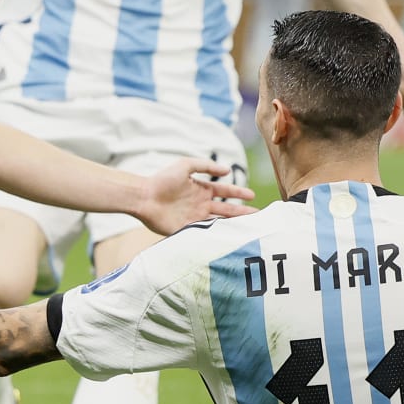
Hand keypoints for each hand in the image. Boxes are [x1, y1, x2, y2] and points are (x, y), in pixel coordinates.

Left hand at [135, 158, 255, 234]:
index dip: (239, 193)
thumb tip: (227, 171)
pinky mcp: (187, 230)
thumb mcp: (186, 165)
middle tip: (259, 216)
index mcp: (201, 189)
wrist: (144, 196)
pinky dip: (217, 235)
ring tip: (249, 228)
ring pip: (219, 222)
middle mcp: (200, 204)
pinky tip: (229, 238)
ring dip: (233, 224)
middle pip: (226, 209)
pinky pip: (205, 233)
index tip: (253, 196)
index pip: (224, 192)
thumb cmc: (162, 179)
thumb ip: (206, 166)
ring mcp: (194, 218)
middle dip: (242, 212)